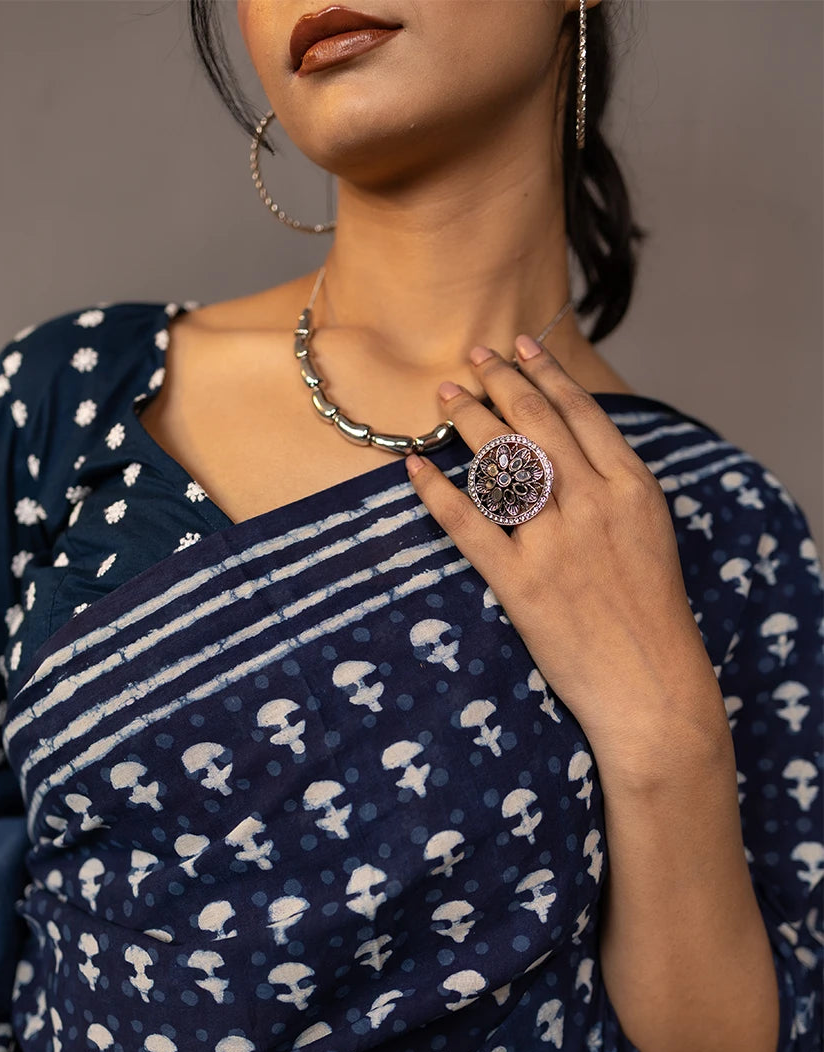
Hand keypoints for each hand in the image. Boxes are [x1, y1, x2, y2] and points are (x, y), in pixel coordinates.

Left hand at [405, 338, 729, 779]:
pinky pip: (469, 525)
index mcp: (632, 487)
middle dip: (498, 382)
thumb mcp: (647, 533)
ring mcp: (556, 543)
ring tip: (446, 398)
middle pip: (536, 423)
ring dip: (469, 421)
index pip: (579, 411)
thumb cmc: (651, 615)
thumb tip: (570, 444)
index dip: (543, 372)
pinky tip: (416, 468)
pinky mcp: (522, 584)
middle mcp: (594, 503)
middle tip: (471, 359)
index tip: (518, 347)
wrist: (653, 686)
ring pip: (503, 462)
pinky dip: (438, 492)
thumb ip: (613, 485)